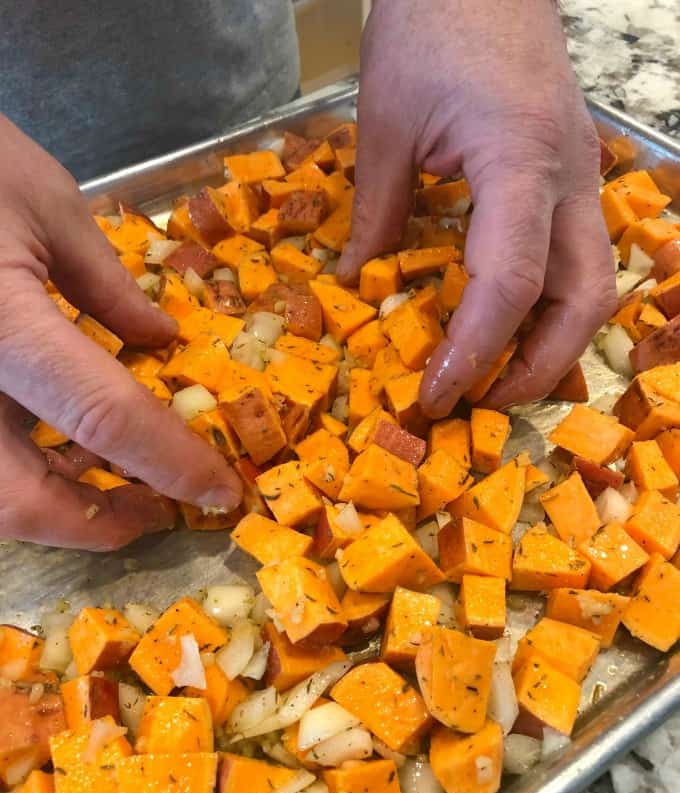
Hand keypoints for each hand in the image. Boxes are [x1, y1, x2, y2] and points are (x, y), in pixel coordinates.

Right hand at [0, 116, 241, 549]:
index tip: (220, 491)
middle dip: (99, 522)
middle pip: (19, 500)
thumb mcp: (43, 203)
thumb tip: (158, 343)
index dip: (170, 463)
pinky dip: (15, 471)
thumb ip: (106, 286)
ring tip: (112, 486)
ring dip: (54, 507)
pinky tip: (50, 451)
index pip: (102, 417)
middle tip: (156, 509)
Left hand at [337, 0, 616, 414]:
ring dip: (551, 344)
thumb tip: (356, 286)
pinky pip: (575, 259)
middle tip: (479, 400)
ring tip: (493, 374)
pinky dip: (546, 306)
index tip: (435, 394)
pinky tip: (503, 320)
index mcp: (520, 161)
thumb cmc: (432, 24)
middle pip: (585, 301)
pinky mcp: (571, 178)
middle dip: (538, 366)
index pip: (511, 282)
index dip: (474, 350)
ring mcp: (580, 178)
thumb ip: (377, 213)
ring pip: (594, 286)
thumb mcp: (386, 123)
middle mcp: (569, 179)